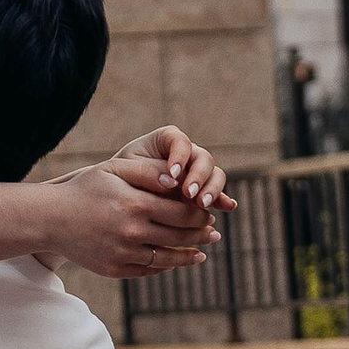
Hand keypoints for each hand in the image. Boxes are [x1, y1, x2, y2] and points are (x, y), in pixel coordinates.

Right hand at [39, 155, 226, 279]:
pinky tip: (173, 261)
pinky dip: (165, 267)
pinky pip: (148, 270)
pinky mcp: (115, 269)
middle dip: (201, 234)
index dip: (201, 213)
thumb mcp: (114, 169)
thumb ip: (148, 171)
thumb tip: (178, 178)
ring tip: (201, 253)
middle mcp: (132, 232)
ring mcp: (123, 254)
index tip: (209, 211)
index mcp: (136, 204)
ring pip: (168, 259)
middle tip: (213, 233)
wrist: (50, 219)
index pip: (184, 212)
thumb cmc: (86, 189)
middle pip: (180, 237)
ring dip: (189, 256)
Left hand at [111, 123, 233, 215]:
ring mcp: (197, 173)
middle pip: (203, 158)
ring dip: (212, 189)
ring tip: (202, 204)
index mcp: (167, 141)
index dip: (179, 156)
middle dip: (198, 176)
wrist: (120, 199)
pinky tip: (228, 206)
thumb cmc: (120, 180)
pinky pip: (218, 194)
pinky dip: (224, 200)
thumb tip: (173, 180)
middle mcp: (187, 154)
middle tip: (189, 194)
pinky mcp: (202, 192)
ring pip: (215, 174)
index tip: (172, 174)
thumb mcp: (128, 172)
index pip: (179, 141)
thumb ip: (149, 171)